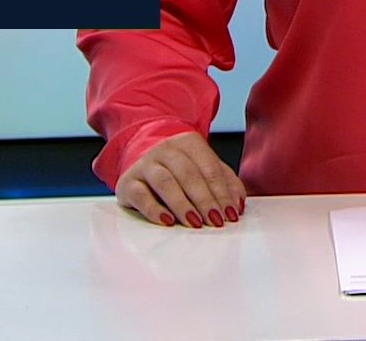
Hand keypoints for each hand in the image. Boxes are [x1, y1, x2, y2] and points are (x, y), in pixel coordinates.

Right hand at [116, 131, 246, 228]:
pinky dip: (154, 210)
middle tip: (215, 221)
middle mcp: (165, 150)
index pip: (209, 168)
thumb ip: (226, 183)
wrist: (141, 159)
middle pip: (189, 175)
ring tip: (195, 223)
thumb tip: (238, 204)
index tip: (230, 214)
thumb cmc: (180, 169)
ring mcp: (145, 165)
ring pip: (165, 182)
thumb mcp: (205, 169)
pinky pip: (140, 195)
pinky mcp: (128, 182)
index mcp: (188, 143)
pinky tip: (167, 221)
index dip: (221, 192)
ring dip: (183, 204)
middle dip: (205, 200)